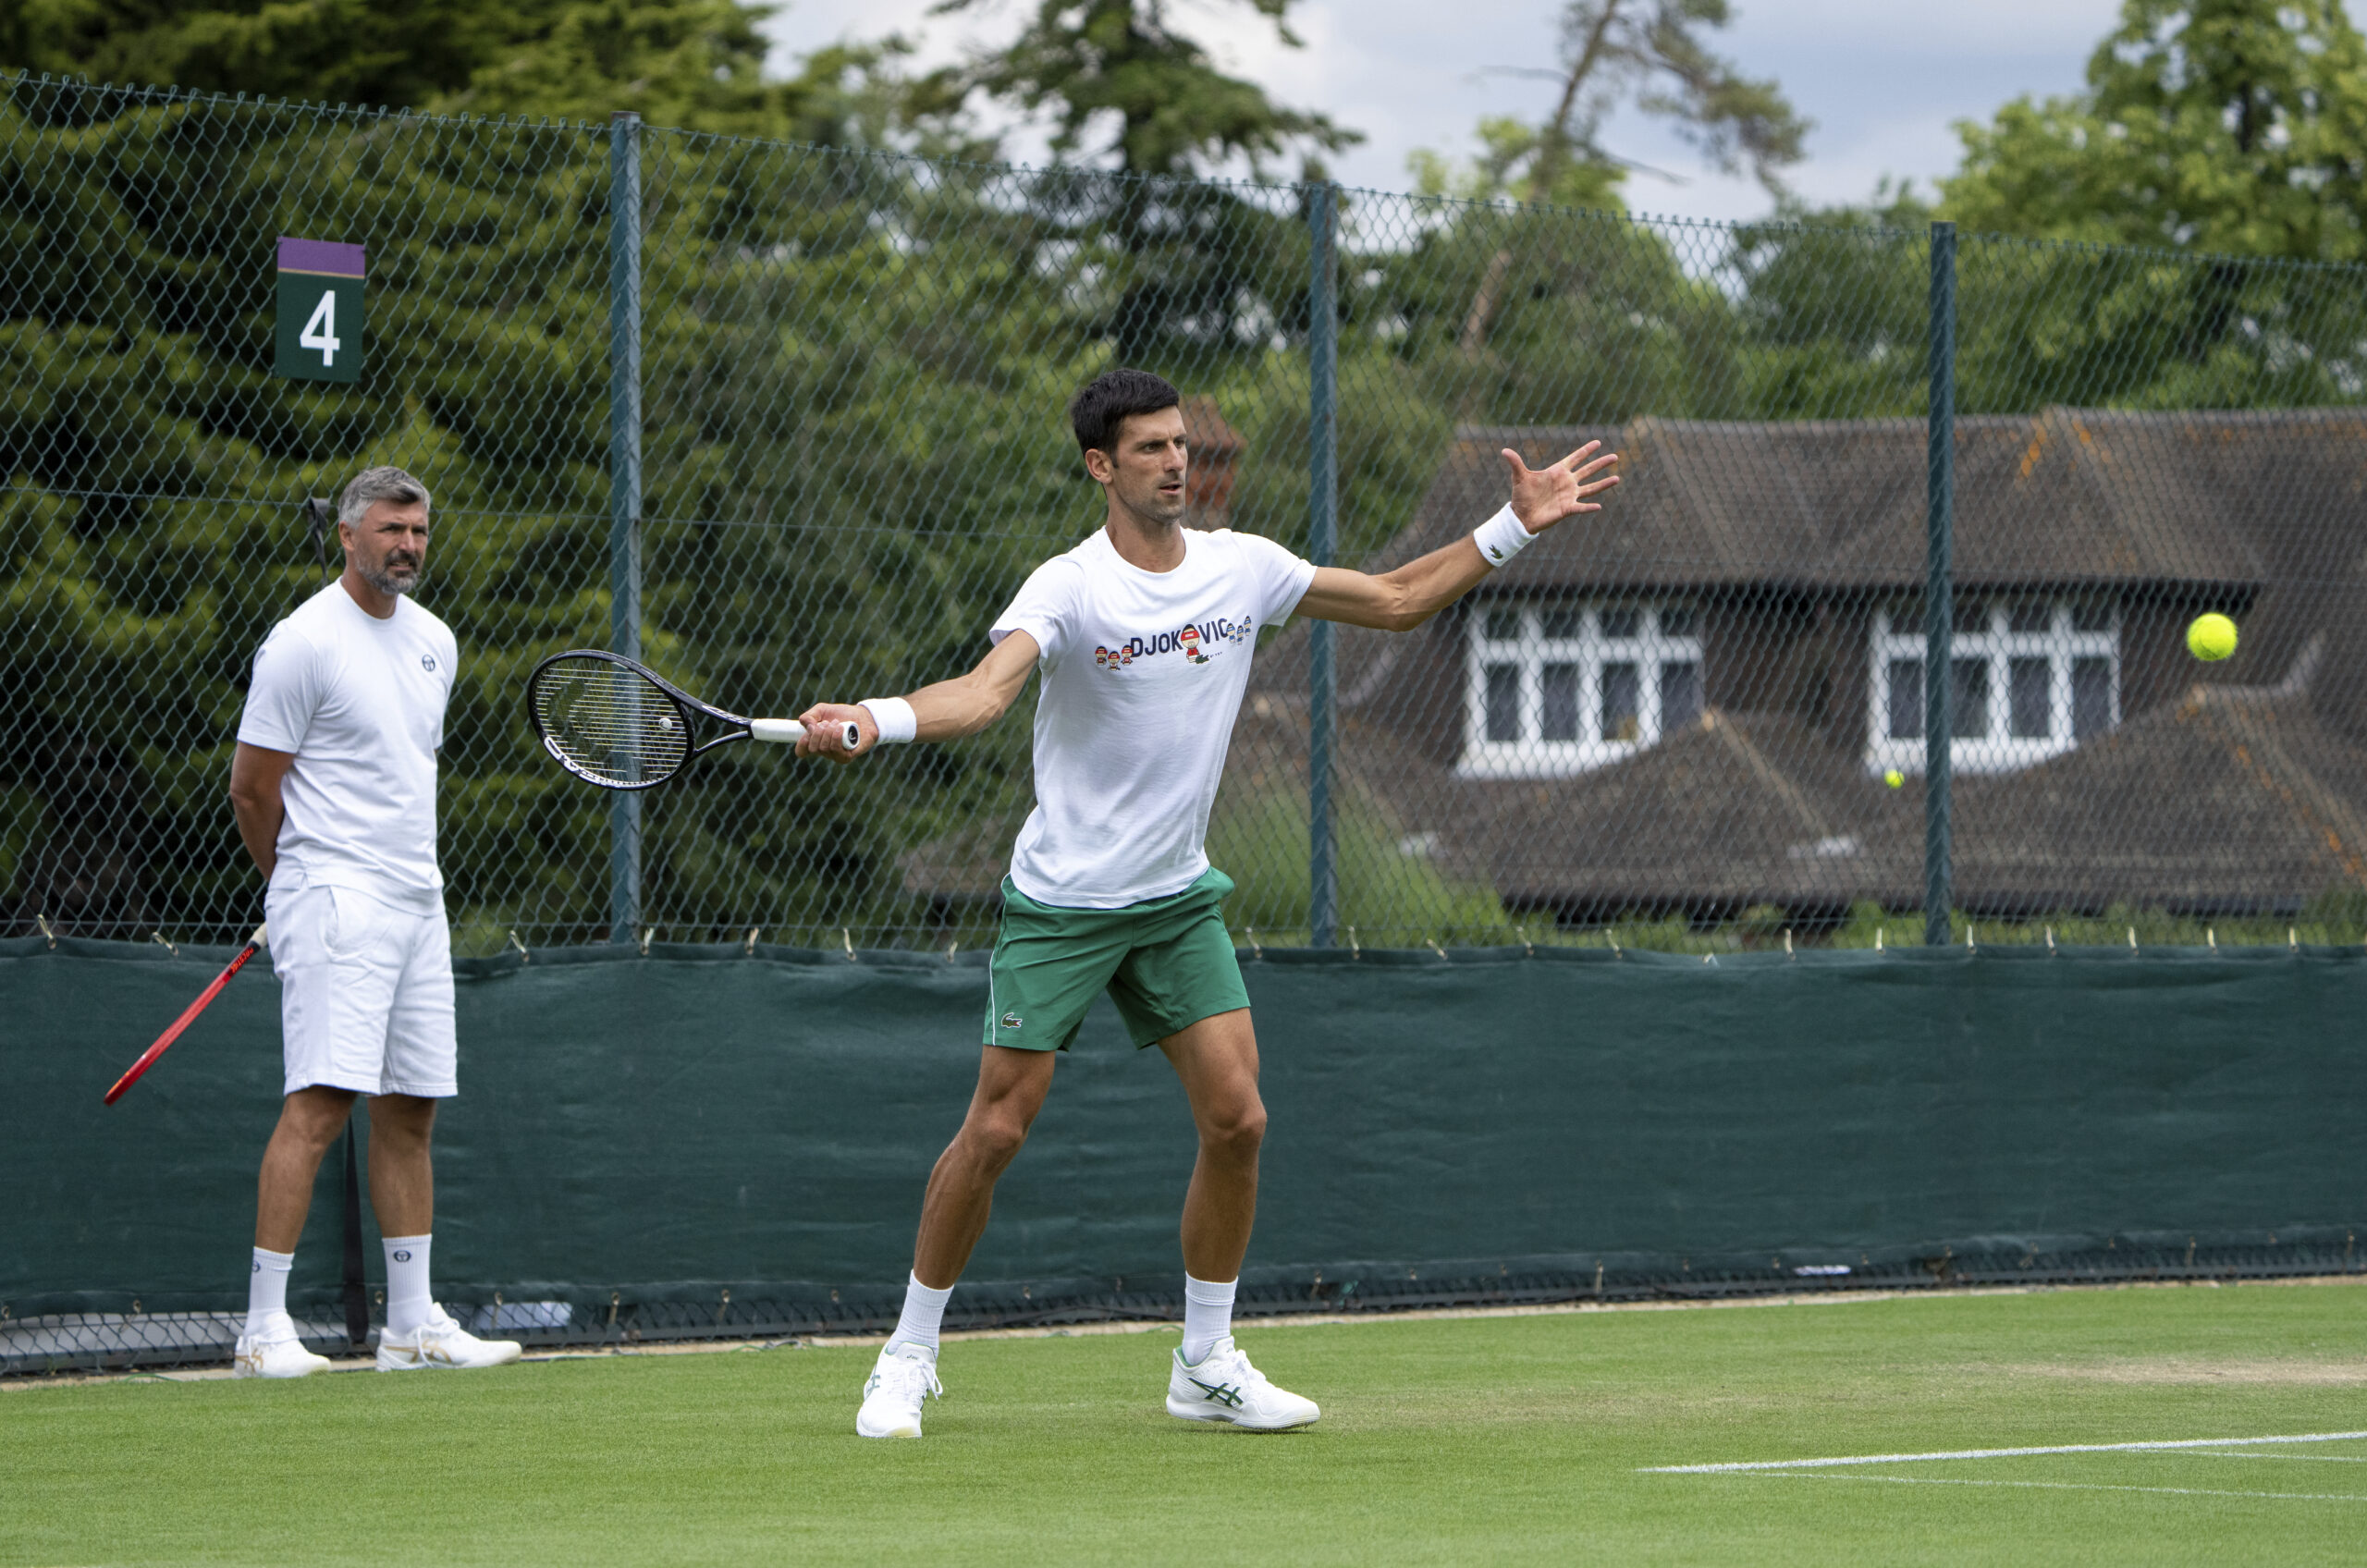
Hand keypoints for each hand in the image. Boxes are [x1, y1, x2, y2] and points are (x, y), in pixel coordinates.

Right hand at [794, 702, 874, 763]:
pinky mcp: (846, 757)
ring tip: (837, 723)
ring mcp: (835, 755)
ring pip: (823, 748)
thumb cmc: (842, 714)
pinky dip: (836, 737)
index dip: (802, 743)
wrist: (863, 716)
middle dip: (818, 732)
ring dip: (828, 732)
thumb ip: (809, 716)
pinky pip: (836, 750)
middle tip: (827, 722)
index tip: (809, 730)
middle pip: (812, 749)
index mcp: (816, 742)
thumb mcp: (822, 710)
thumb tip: (807, 727)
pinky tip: (841, 728)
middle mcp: (824, 751)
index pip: (801, 751)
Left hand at [1503, 440, 1620, 532]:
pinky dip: (1589, 507)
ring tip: (1617, 478)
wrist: (1521, 515)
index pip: (1575, 458)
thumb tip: (1504, 450)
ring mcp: (1569, 495)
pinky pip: (1581, 507)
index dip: (1586, 451)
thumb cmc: (1521, 495)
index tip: (1598, 442)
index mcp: (1557, 471)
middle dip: (1601, 463)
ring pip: (1590, 488)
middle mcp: (1567, 482)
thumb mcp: (1519, 477)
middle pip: (1588, 470)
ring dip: (1603, 483)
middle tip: (1616, 456)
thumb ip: (1515, 463)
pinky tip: (1599, 506)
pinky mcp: (1567, 508)